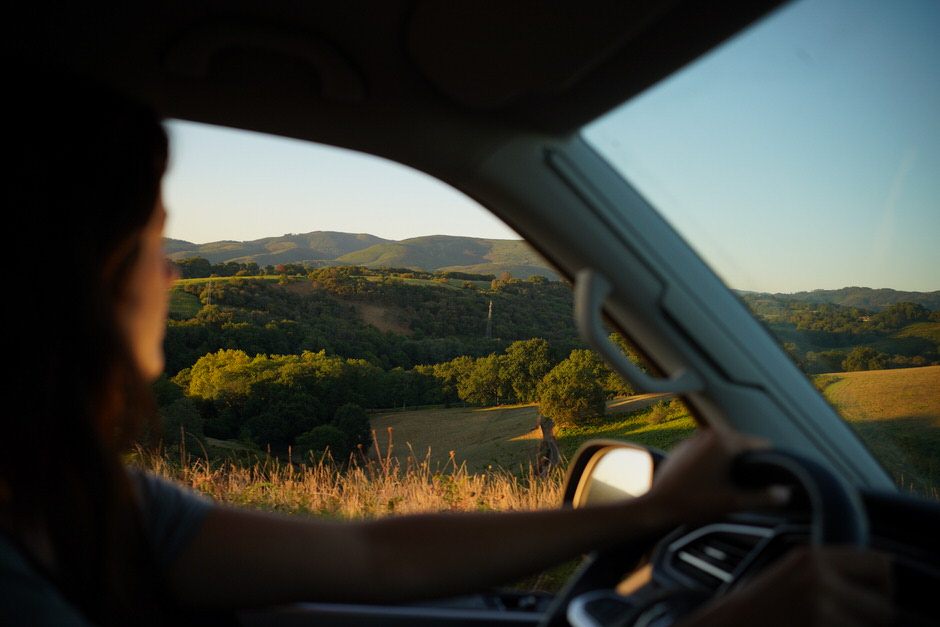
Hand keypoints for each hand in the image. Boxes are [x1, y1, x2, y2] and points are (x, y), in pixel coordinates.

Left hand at [645, 428, 787, 526]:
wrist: (656, 506)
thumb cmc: (694, 503)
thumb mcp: (733, 502)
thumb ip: (763, 497)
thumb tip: (787, 493)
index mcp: (724, 441)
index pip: (760, 445)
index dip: (771, 462)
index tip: (776, 477)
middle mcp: (709, 433)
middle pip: (742, 445)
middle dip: (751, 462)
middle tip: (757, 485)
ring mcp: (693, 439)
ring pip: (724, 448)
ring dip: (732, 462)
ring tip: (737, 484)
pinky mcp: (682, 448)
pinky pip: (707, 451)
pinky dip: (715, 462)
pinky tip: (715, 481)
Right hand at [681, 546, 893, 626]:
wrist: (728, 625)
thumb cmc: (761, 605)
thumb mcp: (793, 571)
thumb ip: (832, 570)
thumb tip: (884, 575)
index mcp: (813, 556)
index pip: (880, 565)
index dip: (882, 586)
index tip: (870, 598)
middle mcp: (818, 579)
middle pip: (883, 605)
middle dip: (872, 619)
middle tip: (846, 620)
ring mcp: (819, 609)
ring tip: (829, 625)